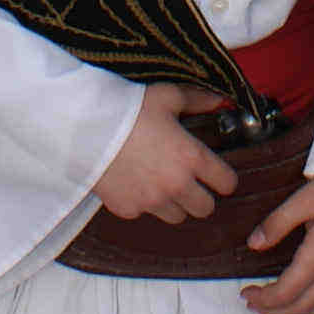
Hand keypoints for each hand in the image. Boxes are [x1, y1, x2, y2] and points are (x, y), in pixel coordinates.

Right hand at [93, 84, 237, 223]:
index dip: (224, 178)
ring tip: (162, 183)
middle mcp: (176, 185)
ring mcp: (151, 201)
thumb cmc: (129, 109)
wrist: (86, 126)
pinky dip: (143, 203)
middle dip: (201, 196)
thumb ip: (198, 100)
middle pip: (205, 208)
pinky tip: (134, 182)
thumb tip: (219, 102)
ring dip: (174, 204)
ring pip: (177, 217)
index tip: (217, 174)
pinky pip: (145, 214)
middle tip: (190, 182)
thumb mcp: (168, 96)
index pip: (227, 183)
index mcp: (192, 157)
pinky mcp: (128, 209)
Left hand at [242, 178, 313, 313]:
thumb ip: (276, 224)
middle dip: (273, 311)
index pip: (284, 293)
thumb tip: (254, 244)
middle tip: (254, 304)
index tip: (246, 294)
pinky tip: (308, 296)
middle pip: (299, 307)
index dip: (262, 300)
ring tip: (276, 306)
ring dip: (295, 313)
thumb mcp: (304, 200)